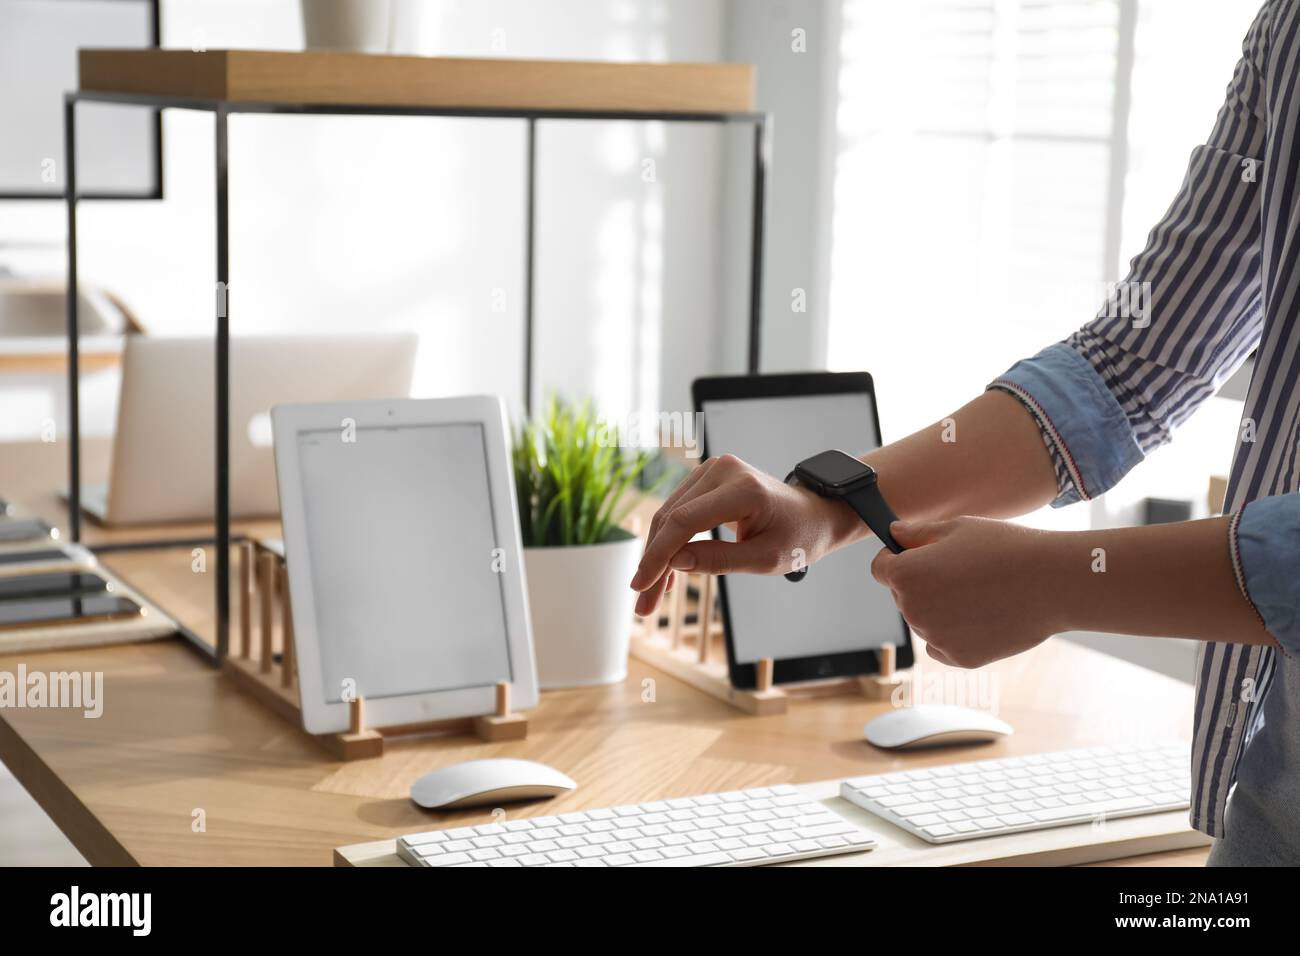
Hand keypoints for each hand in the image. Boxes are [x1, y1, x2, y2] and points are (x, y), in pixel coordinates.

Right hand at [630, 454, 858, 616]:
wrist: (814, 514)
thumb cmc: (797, 538)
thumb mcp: (765, 560)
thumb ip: (720, 560)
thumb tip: (674, 563)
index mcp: (743, 490)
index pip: (685, 521)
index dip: (658, 555)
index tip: (640, 586)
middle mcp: (723, 470)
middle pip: (671, 518)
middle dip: (653, 563)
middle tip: (643, 604)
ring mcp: (713, 469)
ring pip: (669, 514)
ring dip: (657, 555)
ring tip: (652, 594)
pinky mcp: (707, 477)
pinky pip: (679, 510)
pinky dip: (669, 541)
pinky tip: (665, 572)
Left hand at [871, 517, 1064, 667]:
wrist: (1053, 582)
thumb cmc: (1006, 548)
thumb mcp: (957, 528)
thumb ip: (916, 533)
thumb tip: (894, 533)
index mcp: (906, 575)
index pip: (881, 569)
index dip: (896, 558)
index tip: (918, 555)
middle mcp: (913, 610)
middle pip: (903, 596)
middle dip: (922, 583)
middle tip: (963, 571)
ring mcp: (935, 637)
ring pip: (925, 620)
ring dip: (940, 608)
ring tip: (981, 592)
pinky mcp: (959, 658)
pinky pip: (943, 645)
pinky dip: (955, 633)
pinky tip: (983, 615)